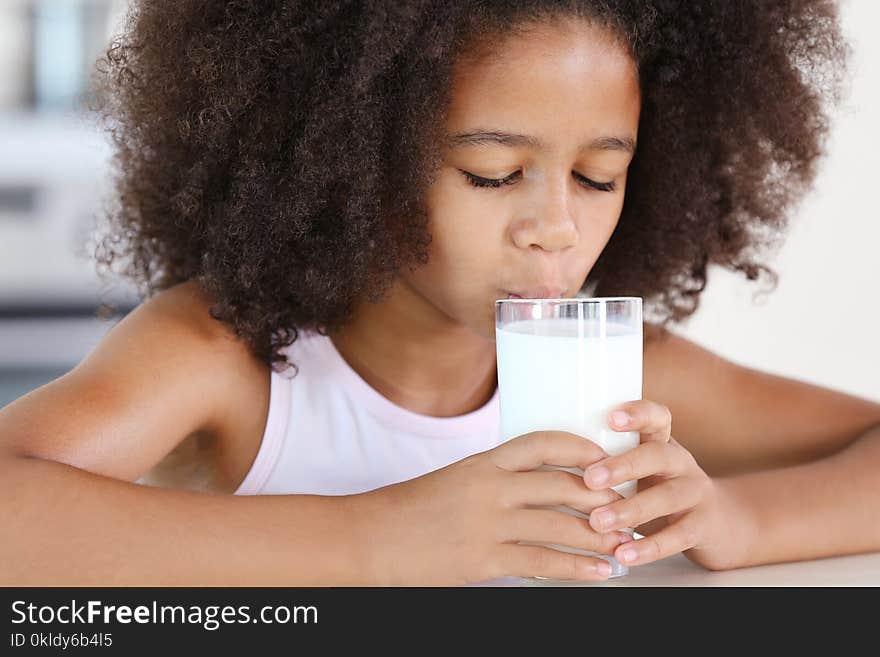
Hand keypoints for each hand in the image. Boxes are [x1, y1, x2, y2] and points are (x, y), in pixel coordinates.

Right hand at [353, 431, 633, 585]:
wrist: (371, 538)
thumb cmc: (411, 509)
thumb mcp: (455, 480)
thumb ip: (494, 480)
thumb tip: (536, 489)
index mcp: (483, 462)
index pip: (542, 443)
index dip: (580, 447)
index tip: (604, 456)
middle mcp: (490, 487)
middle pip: (562, 484)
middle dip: (603, 497)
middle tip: (629, 506)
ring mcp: (488, 523)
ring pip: (560, 525)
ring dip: (600, 536)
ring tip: (626, 545)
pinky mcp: (484, 559)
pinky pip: (543, 561)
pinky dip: (579, 568)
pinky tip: (601, 572)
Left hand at [583, 400, 746, 570]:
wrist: (719, 523)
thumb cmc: (661, 490)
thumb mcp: (641, 469)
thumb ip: (609, 461)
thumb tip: (551, 460)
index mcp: (662, 442)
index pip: (656, 417)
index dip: (637, 413)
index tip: (611, 418)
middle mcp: (680, 462)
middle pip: (657, 455)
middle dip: (623, 466)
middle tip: (590, 479)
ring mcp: (695, 493)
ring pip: (666, 497)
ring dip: (630, 509)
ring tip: (598, 522)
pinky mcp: (703, 526)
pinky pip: (678, 536)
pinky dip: (649, 547)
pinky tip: (624, 554)